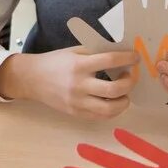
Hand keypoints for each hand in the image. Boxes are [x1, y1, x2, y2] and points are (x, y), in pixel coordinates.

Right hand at [0, 46, 139, 118]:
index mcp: (79, 65)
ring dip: (124, 101)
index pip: (110, 60)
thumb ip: (95, 53)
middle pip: (114, 89)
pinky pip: (100, 117)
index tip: (135, 57)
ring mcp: (78, 102)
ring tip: (124, 94)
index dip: (127, 58)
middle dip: (129, 83)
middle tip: (130, 77)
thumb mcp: (74, 51)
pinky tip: (113, 102)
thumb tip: (120, 53)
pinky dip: (112, 111)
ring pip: (110, 109)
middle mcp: (79, 85)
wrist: (32, 79)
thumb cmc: (55, 62)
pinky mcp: (76, 113)